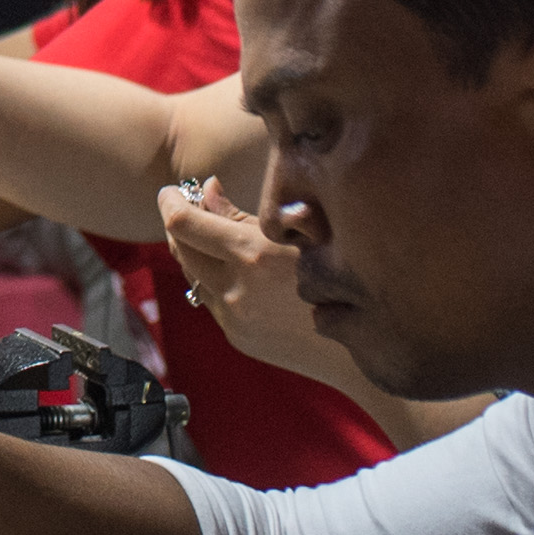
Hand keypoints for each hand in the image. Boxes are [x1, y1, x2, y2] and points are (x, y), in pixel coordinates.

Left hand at [156, 176, 344, 387]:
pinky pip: (210, 298)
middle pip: (179, 248)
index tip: (170, 190)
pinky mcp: (238, 337)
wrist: (363, 345)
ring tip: (208, 232)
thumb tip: (207, 189)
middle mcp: (235, 289)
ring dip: (192, 251)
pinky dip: (211, 277)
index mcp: (252, 255)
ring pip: (192, 275)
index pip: (183, 224)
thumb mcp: (302, 233)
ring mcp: (234, 318)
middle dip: (177, 223)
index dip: (170, 201)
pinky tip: (231, 266)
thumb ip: (244, 213)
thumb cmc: (343, 275)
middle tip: (185, 204)